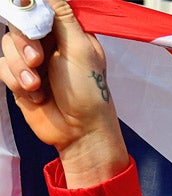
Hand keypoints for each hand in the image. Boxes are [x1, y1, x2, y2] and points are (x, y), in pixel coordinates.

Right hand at [0, 0, 128, 186]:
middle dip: (24, 43)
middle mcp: (49, 41)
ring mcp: (33, 59)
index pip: (41, 6)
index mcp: (67, 30)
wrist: (79, 131)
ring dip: (21, 68)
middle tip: (39, 60)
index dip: (29, 8)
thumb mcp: (81, 49)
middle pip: (18, 22)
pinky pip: (3, 67)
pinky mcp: (20, 77)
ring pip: (6, 45)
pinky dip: (18, 81)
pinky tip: (37, 95)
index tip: (26, 12)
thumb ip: (62, 16)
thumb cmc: (88, 92)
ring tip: (39, 85)